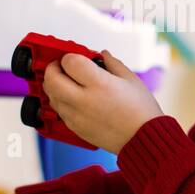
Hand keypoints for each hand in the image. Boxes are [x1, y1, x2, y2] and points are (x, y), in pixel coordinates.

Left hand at [42, 49, 163, 153]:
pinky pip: (59, 111)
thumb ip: (112, 63)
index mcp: (100, 84)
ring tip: (66, 81)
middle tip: (61, 66)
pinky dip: (60, 101)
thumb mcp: (131, 79)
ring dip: (54, 85)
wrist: (143, 139)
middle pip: (52, 79)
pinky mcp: (76, 128)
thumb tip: (102, 54)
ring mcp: (78, 116)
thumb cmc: (141, 112)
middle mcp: (85, 100)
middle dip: (53, 68)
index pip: (70, 62)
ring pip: (51, 96)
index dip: (69, 56)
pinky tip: (72, 97)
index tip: (75, 56)